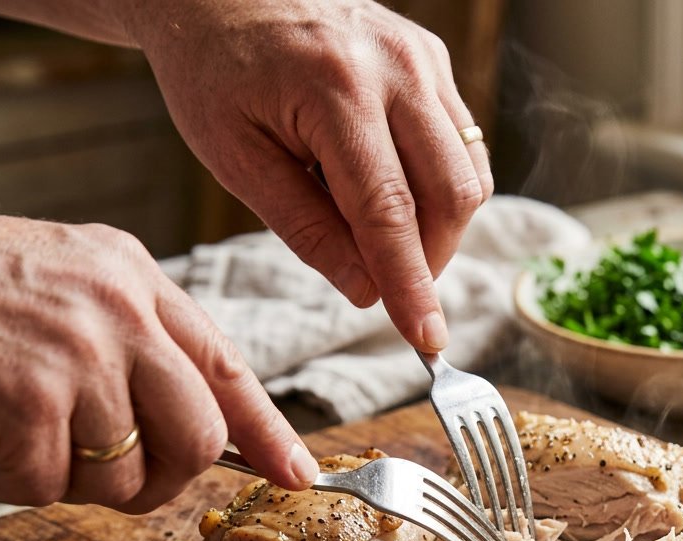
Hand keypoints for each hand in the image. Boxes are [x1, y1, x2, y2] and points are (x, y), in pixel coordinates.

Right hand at [0, 204, 317, 511]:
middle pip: (198, 438)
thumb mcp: (53, 286)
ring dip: (64, 479)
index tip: (300, 473)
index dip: (268, 430)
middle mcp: (122, 309)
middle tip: (98, 472)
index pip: (227, 365)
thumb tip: (181, 427)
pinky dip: (3, 479)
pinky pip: (49, 489)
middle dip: (157, 480)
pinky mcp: (32, 403)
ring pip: (126, 477)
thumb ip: (124, 343)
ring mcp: (83, 355)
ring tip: (3, 427)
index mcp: (132, 276)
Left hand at [120, 0, 493, 351]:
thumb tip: (366, 291)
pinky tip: (387, 188)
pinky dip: (438, 187)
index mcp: (334, 90)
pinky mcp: (432, 59)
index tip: (427, 340)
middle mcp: (395, 68)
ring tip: (375, 231)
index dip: (411, 284)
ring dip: (438, 227)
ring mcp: (422, 58)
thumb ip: (304, 228)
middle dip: (430, 259)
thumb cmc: (214, 69)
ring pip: (468, 173)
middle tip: (387, 286)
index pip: (390, 211)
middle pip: (451, 194)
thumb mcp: (234, 157)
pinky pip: (462, 143)